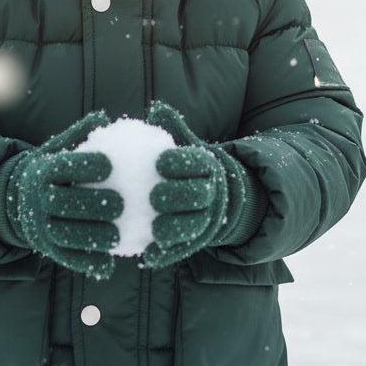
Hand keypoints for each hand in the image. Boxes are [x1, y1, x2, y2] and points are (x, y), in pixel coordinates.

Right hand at [7, 112, 122, 278]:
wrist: (17, 200)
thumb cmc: (52, 170)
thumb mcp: (57, 149)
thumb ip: (79, 135)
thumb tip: (104, 116)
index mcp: (43, 171)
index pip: (62, 167)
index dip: (85, 166)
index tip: (110, 164)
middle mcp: (37, 199)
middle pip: (63, 203)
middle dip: (91, 205)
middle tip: (121, 203)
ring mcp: (40, 225)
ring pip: (63, 234)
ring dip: (91, 238)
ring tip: (118, 236)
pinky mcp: (45, 248)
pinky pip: (65, 258)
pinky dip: (86, 263)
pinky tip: (108, 264)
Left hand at [143, 101, 246, 268]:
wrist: (216, 197)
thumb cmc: (189, 167)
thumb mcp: (185, 146)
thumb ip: (172, 129)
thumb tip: (157, 108)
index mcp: (208, 167)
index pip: (199, 163)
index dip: (181, 163)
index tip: (160, 161)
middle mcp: (211, 193)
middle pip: (200, 196)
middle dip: (178, 196)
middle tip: (154, 195)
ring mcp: (206, 219)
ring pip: (194, 226)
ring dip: (175, 228)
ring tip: (154, 227)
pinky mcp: (197, 241)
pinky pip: (184, 250)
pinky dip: (168, 255)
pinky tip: (148, 257)